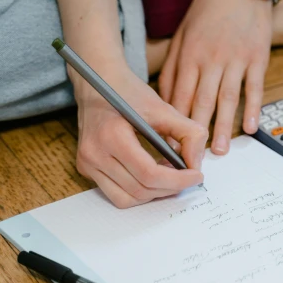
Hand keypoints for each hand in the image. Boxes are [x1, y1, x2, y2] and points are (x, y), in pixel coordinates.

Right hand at [75, 65, 207, 207]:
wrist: (97, 83)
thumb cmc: (129, 93)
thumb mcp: (163, 107)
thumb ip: (188, 133)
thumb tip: (197, 164)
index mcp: (111, 135)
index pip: (149, 174)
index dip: (178, 180)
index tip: (196, 176)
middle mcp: (94, 153)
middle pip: (140, 190)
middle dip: (170, 188)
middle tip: (187, 176)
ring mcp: (87, 164)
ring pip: (127, 199)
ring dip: (154, 193)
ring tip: (169, 176)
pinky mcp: (86, 169)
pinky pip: (117, 194)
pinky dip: (139, 191)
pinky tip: (151, 175)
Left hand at [159, 0, 272, 154]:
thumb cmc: (208, 10)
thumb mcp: (183, 34)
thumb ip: (174, 66)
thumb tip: (165, 99)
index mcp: (190, 55)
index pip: (179, 95)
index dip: (173, 122)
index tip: (169, 144)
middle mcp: (212, 59)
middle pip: (201, 102)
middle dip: (195, 133)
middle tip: (192, 158)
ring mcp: (236, 59)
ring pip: (227, 99)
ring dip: (223, 127)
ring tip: (219, 151)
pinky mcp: (257, 58)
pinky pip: (255, 88)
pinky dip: (253, 109)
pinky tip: (251, 128)